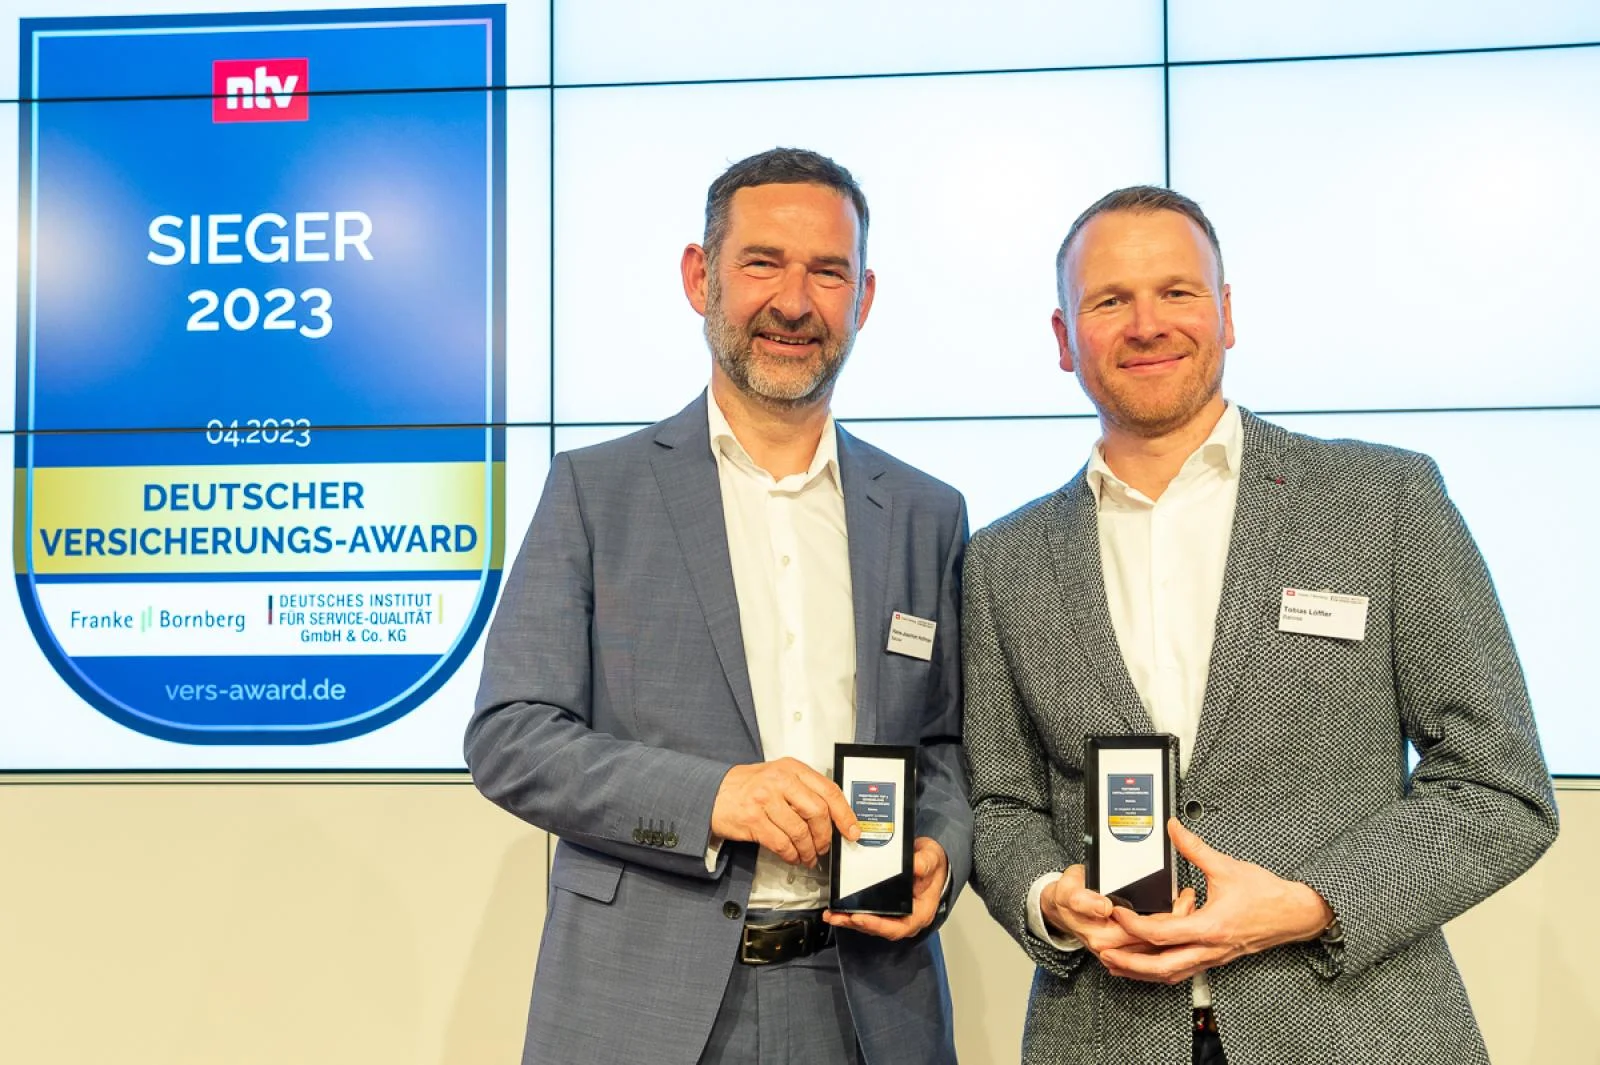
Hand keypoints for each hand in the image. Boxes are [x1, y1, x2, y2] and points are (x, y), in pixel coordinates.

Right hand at [710, 757, 858, 866]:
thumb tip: (833, 816)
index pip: (828, 790)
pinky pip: (781, 843)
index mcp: (791, 768)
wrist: (713, 793)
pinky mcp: (753, 819)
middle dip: (825, 836)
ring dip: (808, 850)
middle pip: (817, 812)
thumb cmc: (749, 786)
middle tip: (825, 847)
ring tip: (808, 856)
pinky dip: (791, 854)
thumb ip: (804, 791)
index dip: (845, 814)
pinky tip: (793, 856)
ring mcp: (765, 799)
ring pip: (800, 831)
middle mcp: (779, 780)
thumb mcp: (779, 777)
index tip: (852, 830)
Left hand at [824, 837, 948, 940]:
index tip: (860, 919)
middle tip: (837, 917)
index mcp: (920, 912)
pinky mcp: (884, 907)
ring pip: (870, 923)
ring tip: (831, 915)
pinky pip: (867, 913)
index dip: (878, 926)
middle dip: (856, 924)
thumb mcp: (932, 858)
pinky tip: (837, 908)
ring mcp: (895, 914)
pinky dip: (851, 912)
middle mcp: (906, 918)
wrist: (929, 859)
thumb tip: (914, 866)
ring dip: (849, 920)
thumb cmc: (932, 863)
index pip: (898, 927)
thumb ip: (924, 864)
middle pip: (879, 928)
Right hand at [1040, 864, 1195, 957]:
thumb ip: (1082, 899)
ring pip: (1159, 947)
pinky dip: (1169, 936)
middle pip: (1157, 940)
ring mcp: (1121, 953)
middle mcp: (1115, 949)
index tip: (1181, 897)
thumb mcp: (1068, 891)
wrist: (1060, 908)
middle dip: (1179, 918)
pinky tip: (1177, 917)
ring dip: (1177, 927)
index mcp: (1104, 936)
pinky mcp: (1126, 950)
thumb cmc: (1067, 895)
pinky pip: (1154, 950)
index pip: (1146, 931)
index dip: (1168, 916)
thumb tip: (1103, 907)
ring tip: (1187, 903)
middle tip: (1189, 896)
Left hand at [1100, 818, 1333, 983]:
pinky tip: (1145, 964)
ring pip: (1171, 974)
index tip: (1116, 913)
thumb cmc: (1266, 894)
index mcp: (1210, 927)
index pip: (1161, 932)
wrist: (1295, 914)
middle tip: (1103, 952)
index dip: (1133, 925)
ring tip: (1115, 964)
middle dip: (1129, 962)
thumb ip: (1194, 847)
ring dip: (1141, 972)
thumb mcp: (1226, 866)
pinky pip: (1183, 971)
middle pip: (1161, 966)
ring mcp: (1212, 957)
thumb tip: (1173, 828)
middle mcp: (1209, 948)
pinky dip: (1160, 970)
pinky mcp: (1215, 958)